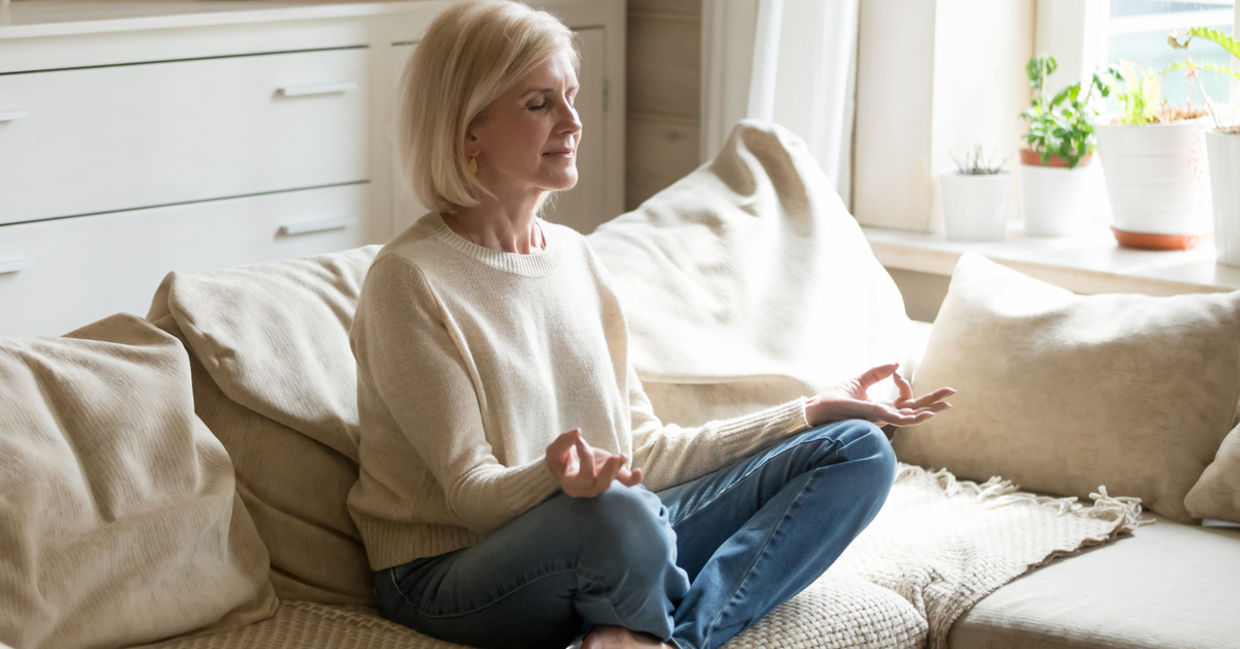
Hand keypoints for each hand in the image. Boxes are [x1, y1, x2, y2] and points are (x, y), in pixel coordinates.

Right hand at [545, 428, 642, 497]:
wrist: (569, 464)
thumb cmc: (560, 460)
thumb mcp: (554, 451)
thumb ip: (563, 441)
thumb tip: (577, 432)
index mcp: (573, 485)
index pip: (584, 474)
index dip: (584, 456)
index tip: (579, 439)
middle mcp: (589, 488)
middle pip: (602, 484)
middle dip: (609, 471)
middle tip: (614, 457)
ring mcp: (602, 482)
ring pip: (612, 479)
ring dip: (617, 467)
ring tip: (620, 456)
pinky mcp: (613, 474)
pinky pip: (625, 482)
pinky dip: (633, 479)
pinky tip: (638, 472)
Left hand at [806, 363, 953, 427]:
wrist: (814, 410)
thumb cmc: (833, 400)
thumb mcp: (858, 382)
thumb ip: (877, 373)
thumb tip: (896, 364)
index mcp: (881, 407)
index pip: (904, 398)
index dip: (905, 385)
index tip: (895, 373)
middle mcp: (883, 415)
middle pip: (914, 408)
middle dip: (933, 401)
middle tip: (953, 394)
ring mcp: (878, 419)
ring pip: (909, 417)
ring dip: (927, 411)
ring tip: (945, 407)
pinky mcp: (871, 419)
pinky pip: (895, 421)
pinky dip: (911, 418)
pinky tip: (924, 414)